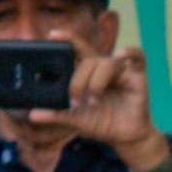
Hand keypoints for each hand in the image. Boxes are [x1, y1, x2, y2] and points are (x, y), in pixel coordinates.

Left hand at [57, 46, 162, 160]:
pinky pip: (137, 57)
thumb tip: (32, 114)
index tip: (52, 35)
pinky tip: (121, 55)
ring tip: (93, 101)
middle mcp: (102, 68)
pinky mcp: (138, 76)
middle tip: (73, 100)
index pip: (75, 50)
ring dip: (96, 82)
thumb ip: (55, 114)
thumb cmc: (100, 122)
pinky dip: (130, 52)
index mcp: (85, 73)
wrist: (123, 137)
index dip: (66, 39)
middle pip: (87, 59)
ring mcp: (120, 71)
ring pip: (106, 62)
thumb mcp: (74, 118)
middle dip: (77, 79)